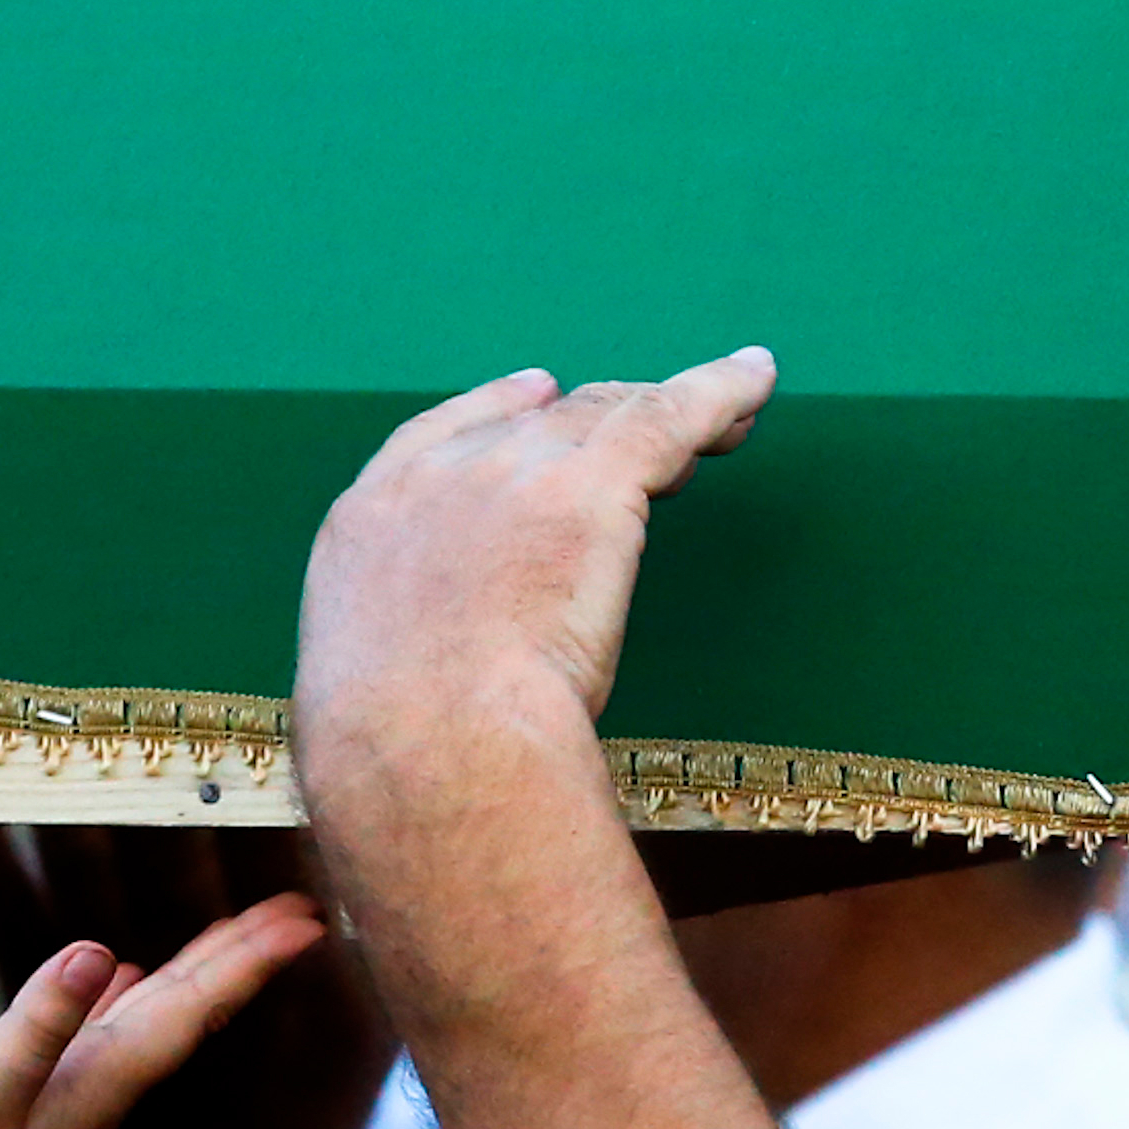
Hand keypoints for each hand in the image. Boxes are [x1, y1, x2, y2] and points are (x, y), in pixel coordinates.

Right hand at [0, 827, 393, 1128]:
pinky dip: (123, 997)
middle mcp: (103, 1087)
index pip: (194, 1011)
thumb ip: (39, 1027)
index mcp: (102, 1084)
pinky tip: (127, 977)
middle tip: (297, 910)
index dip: (250, 963)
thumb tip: (99, 950)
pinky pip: (100, 1032)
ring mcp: (74, 1096)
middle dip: (241, 955)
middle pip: (189, 1007)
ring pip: (150, 1016)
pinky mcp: (40, 1103)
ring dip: (195, 968)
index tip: (306, 927)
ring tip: (232, 931)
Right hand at [293, 349, 778, 811]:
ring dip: (674, 414)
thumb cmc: (403, 753)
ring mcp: (515, 469)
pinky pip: (672, 415)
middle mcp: (442, 473)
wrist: (428, 741)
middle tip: (663, 442)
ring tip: (731, 418)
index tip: (542, 391)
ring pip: (615, 413)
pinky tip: (758, 376)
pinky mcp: (594, 481)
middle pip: (546, 421)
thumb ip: (420, 645)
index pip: (444, 432)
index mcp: (370, 518)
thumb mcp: (380, 680)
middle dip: (605, 421)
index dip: (503, 407)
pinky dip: (721, 391)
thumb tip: (462, 668)